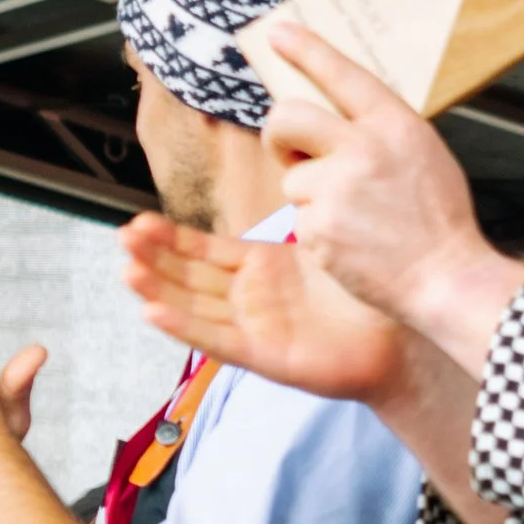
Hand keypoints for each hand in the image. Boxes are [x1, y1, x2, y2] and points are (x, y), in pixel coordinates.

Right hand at [119, 211, 412, 401]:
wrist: (400, 339)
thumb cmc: (366, 290)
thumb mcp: (324, 240)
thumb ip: (299, 211)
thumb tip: (288, 166)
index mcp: (260, 268)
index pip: (203, 251)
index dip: (169, 238)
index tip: (136, 221)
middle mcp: (248, 299)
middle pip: (189, 277)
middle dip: (154, 257)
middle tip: (122, 238)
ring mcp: (253, 329)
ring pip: (195, 307)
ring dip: (158, 289)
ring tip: (127, 270)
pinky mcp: (264, 356)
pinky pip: (217, 340)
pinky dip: (184, 326)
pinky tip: (154, 311)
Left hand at [260, 22, 523, 374]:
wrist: (446, 278)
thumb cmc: (437, 221)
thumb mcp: (423, 155)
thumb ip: (380, 133)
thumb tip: (335, 123)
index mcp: (395, 124)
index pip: (342, 74)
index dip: (307, 50)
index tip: (276, 32)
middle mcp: (363, 149)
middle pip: (288, 118)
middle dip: (279, 136)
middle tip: (289, 152)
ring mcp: (337, 188)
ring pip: (292, 179)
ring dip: (310, 197)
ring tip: (352, 217)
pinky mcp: (319, 226)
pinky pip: (298, 219)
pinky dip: (317, 232)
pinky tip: (350, 242)